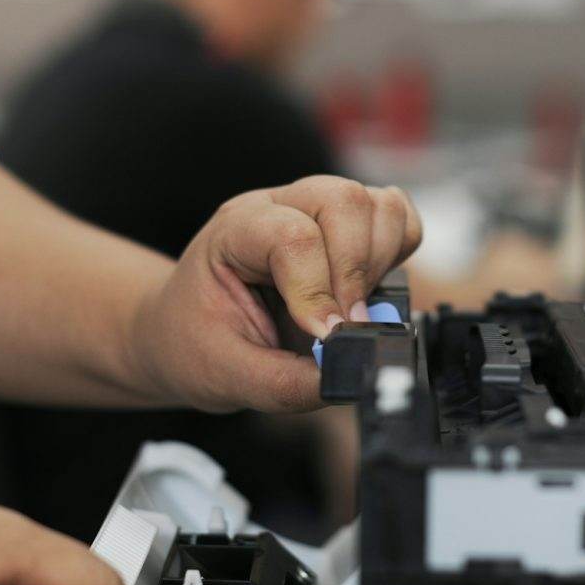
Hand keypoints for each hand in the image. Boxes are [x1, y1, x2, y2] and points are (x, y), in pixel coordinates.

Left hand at [130, 175, 421, 411]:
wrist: (186, 333)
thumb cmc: (198, 345)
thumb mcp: (227, 375)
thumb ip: (287, 383)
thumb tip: (347, 381)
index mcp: (236, 231)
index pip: (290, 236)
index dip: (317, 289)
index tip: (326, 336)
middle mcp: (280, 206)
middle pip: (343, 201)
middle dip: (354, 269)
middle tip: (345, 325)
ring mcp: (318, 210)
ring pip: (378, 206)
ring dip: (379, 261)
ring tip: (353, 309)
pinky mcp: (351, 228)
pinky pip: (397, 219)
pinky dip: (397, 253)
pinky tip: (368, 291)